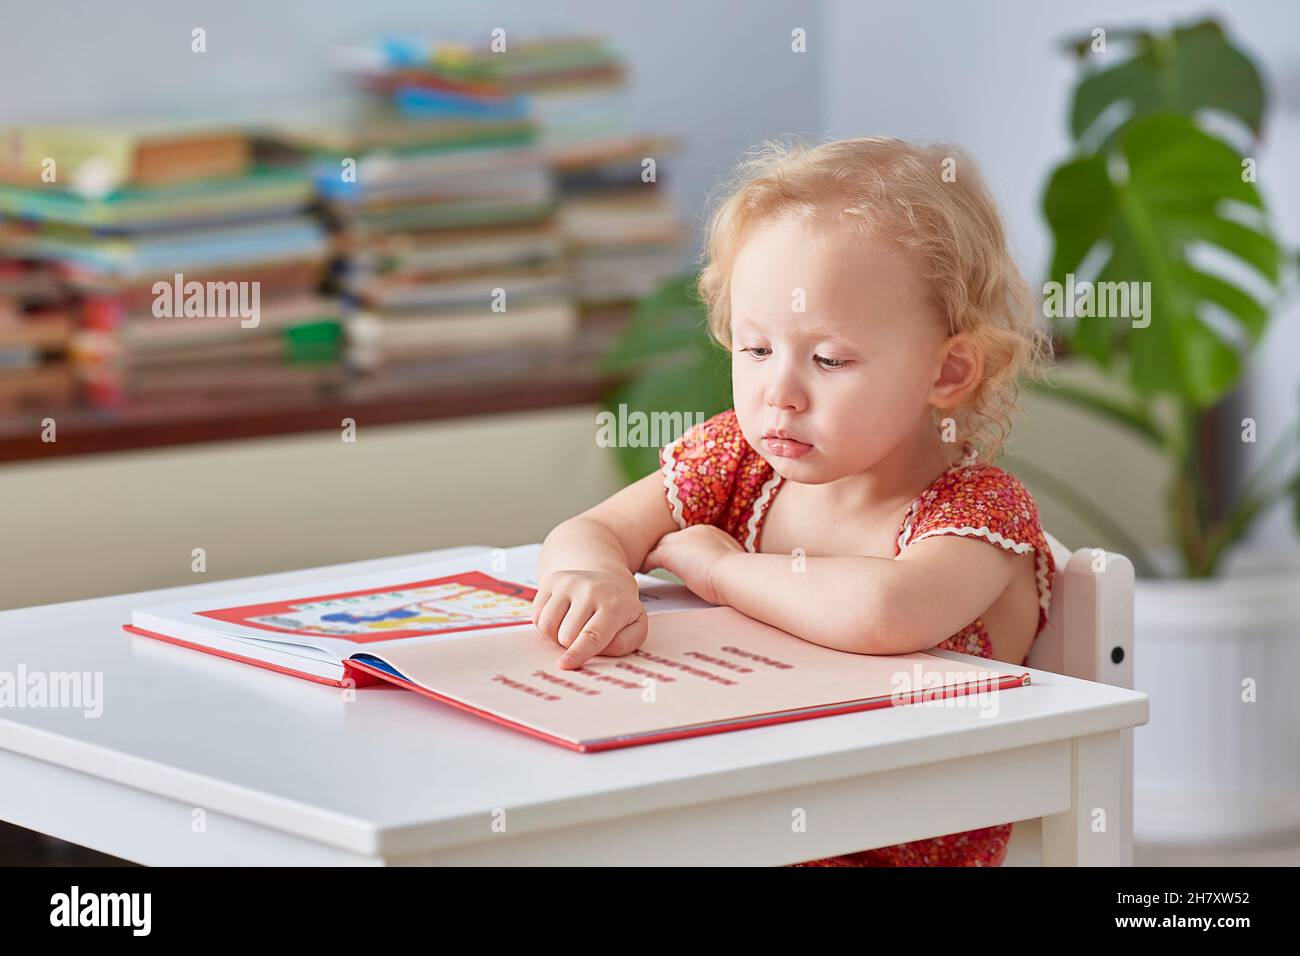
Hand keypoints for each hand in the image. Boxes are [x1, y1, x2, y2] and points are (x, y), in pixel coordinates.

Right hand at [531, 568, 647, 669]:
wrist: (608, 581)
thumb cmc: (620, 612)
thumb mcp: (635, 628)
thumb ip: (623, 644)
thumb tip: (595, 651)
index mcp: (615, 604)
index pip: (593, 635)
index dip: (578, 653)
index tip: (564, 665)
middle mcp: (590, 589)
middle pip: (566, 635)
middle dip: (571, 645)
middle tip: (583, 636)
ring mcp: (569, 582)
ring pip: (547, 625)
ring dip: (556, 636)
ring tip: (572, 627)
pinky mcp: (552, 580)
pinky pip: (537, 616)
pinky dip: (546, 624)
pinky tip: (562, 617)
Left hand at [641, 525, 743, 604]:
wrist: (734, 572)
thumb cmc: (738, 575)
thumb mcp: (732, 565)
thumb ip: (723, 566)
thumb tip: (725, 576)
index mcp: (710, 533)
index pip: (689, 539)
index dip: (684, 549)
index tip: (683, 558)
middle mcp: (693, 532)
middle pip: (672, 539)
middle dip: (667, 549)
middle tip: (658, 559)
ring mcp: (680, 541)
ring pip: (660, 547)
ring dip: (654, 556)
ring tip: (646, 566)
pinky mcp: (668, 554)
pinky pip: (650, 558)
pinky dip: (645, 565)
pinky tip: (641, 573)